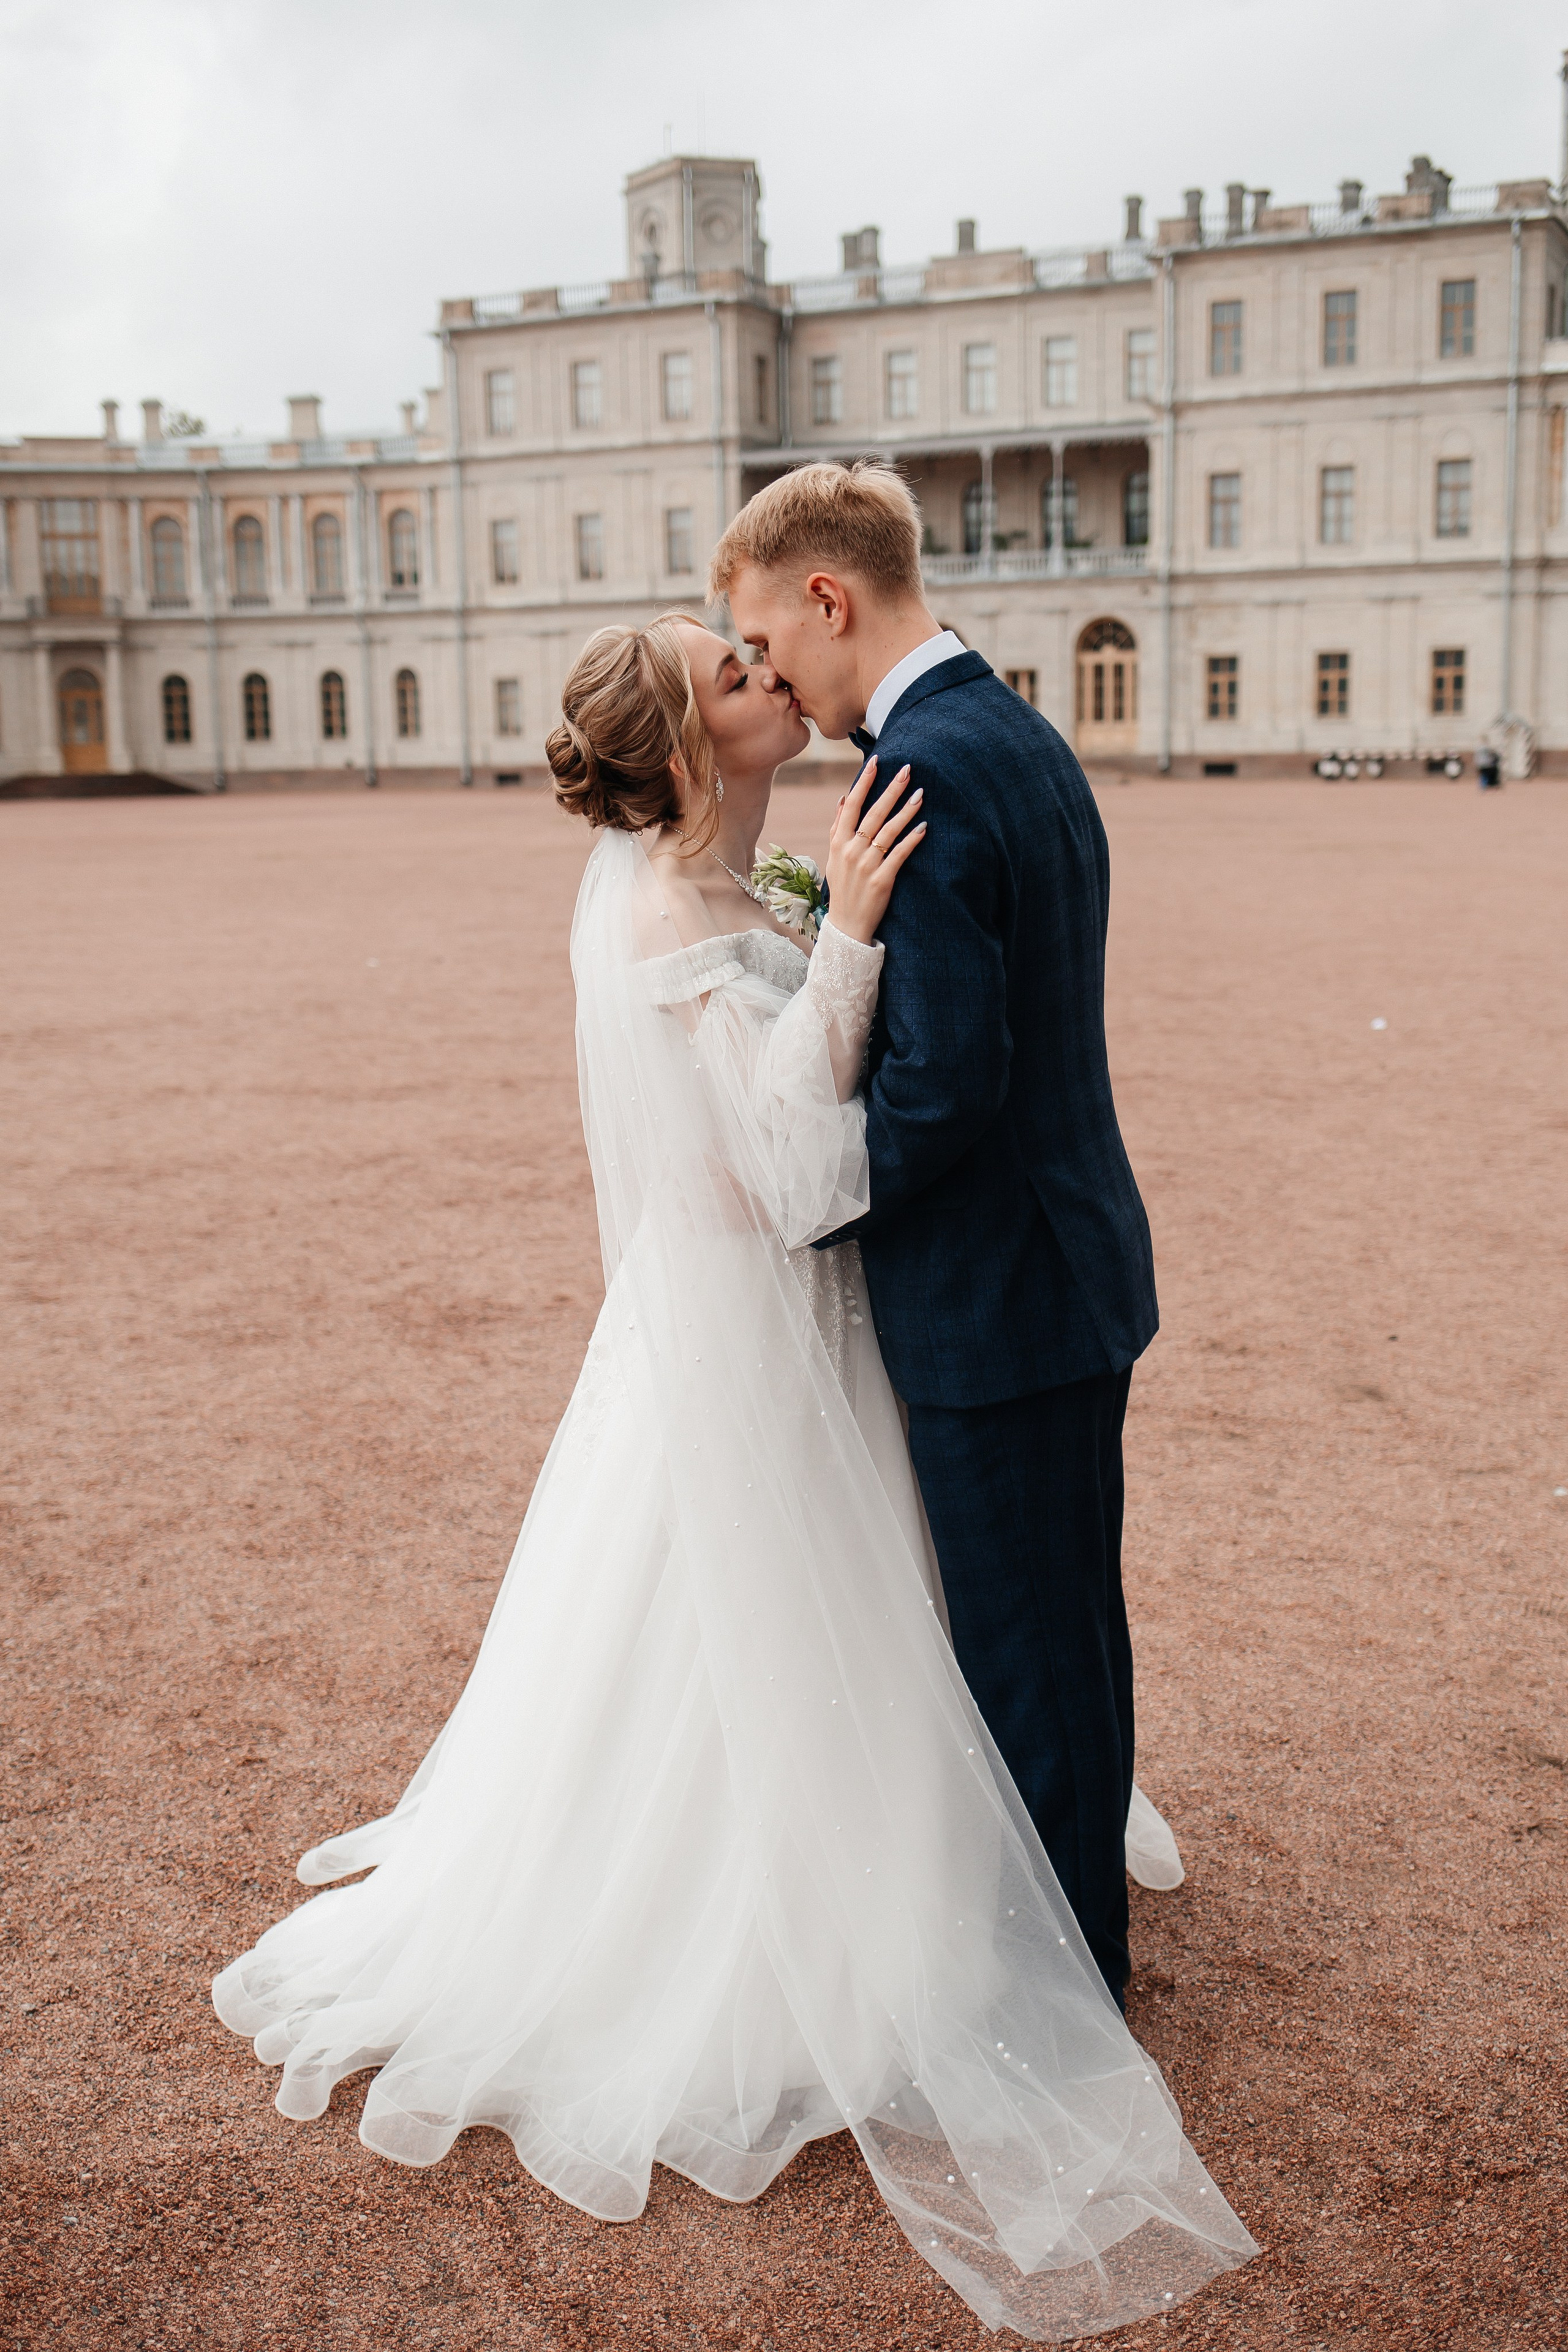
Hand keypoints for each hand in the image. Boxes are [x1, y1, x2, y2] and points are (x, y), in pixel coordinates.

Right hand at [823, 757, 925, 944]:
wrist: (847, 925)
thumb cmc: (843, 888)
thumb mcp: (833, 857)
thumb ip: (838, 827)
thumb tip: (844, 799)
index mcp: (838, 842)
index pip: (852, 805)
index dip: (864, 782)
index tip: (877, 762)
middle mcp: (851, 851)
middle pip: (874, 813)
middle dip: (891, 789)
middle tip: (907, 769)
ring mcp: (866, 865)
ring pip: (889, 831)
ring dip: (906, 810)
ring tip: (921, 793)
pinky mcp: (882, 880)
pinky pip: (899, 854)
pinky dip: (912, 839)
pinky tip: (924, 826)